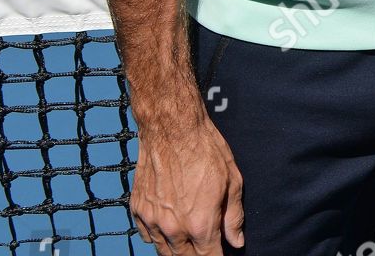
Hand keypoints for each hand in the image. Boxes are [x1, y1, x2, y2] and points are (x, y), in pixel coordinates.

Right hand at [130, 113, 243, 254]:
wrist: (172, 130)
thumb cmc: (206, 151)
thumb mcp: (232, 181)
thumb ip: (234, 216)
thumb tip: (236, 242)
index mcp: (200, 224)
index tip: (222, 255)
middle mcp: (174, 228)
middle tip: (206, 248)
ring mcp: (152, 221)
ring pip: (164, 251)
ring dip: (178, 251)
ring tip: (190, 244)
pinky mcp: (138, 211)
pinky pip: (148, 236)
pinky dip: (159, 238)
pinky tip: (170, 231)